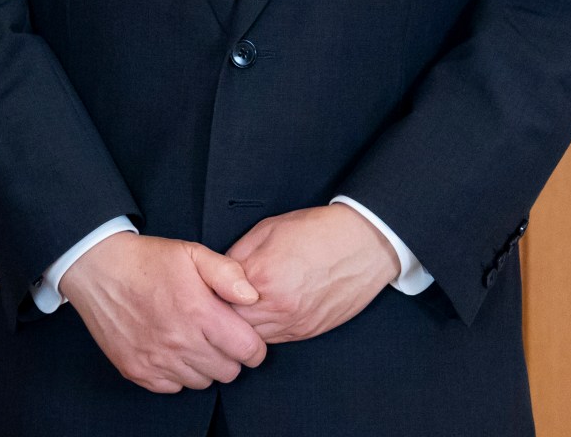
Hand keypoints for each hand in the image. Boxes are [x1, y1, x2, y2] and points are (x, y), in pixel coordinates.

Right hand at [56, 231, 268, 392]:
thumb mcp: (192, 253)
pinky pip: (172, 387)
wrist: (98, 269)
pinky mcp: (137, 370)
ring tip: (194, 341)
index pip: (247, 350)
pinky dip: (177, 374)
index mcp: (199, 312)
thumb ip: (228, 273)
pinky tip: (172, 350)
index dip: (253, 346)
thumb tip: (252, 297)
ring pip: (201, 382)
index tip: (246, 338)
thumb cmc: (147, 260)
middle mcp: (179, 341)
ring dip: (204, 366)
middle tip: (219, 337)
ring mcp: (156, 360)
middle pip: (228, 372)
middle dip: (230, 356)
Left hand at [224, 204, 401, 344]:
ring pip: (250, 337)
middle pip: (230, 322)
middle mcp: (276, 304)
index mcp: (262, 274)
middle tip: (217, 302)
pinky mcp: (307, 331)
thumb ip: (238, 254)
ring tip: (239, 310)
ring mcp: (293, 322)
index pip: (217, 296)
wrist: (364, 244)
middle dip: (222, 312)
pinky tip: (262, 315)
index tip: (205, 287)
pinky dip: (263, 331)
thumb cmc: (318, 231)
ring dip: (241, 326)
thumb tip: (219, 273)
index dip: (209, 292)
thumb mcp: (269, 228)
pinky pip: (273, 341)